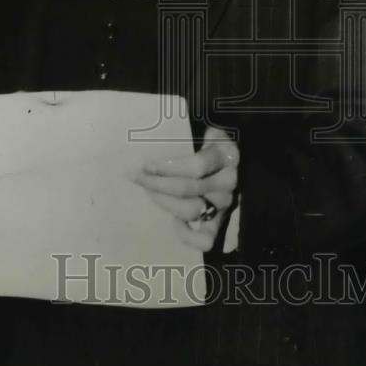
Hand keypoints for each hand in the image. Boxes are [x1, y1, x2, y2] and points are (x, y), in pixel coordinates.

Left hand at [131, 126, 238, 251]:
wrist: (225, 151)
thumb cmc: (204, 137)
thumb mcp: (200, 126)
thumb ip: (183, 130)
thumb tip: (145, 133)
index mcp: (225, 154)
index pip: (196, 166)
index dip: (168, 168)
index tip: (145, 164)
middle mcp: (229, 180)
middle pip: (188, 189)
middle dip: (157, 184)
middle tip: (136, 176)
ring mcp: (226, 202)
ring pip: (192, 211)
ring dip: (164, 203)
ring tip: (148, 192)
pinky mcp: (221, 220)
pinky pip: (207, 239)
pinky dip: (187, 235)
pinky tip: (174, 222)